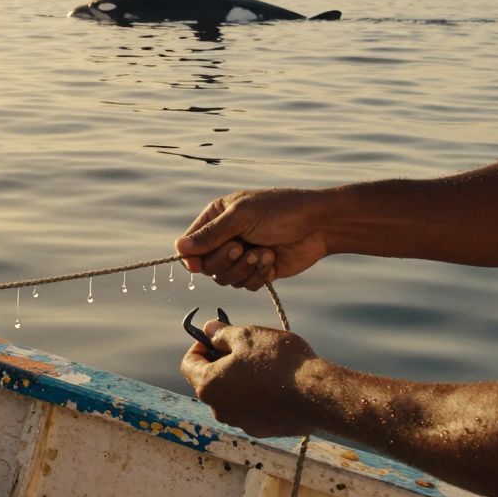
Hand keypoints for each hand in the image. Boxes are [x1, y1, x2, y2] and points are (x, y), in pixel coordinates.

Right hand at [174, 188, 328, 289]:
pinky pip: (245, 285)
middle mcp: (226, 238)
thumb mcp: (241, 217)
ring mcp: (242, 256)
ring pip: (225, 279)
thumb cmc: (280, 211)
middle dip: (224, 261)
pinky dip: (258, 275)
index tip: (196, 266)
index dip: (191, 258)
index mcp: (217, 218)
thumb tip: (179, 247)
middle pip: (206, 266)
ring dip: (243, 269)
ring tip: (262, 253)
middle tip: (242, 248)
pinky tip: (272, 259)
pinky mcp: (257, 271)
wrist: (319, 225)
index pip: (190, 245)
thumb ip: (210, 234)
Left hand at [180, 319, 317, 437]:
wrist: (316, 395)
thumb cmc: (279, 362)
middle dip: (221, 362)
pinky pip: (249, 408)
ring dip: (239, 380)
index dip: (200, 346)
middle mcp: (219, 409)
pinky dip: (255, 396)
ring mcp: (239, 422)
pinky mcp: (260, 430)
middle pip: (209, 380)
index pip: (189, 363)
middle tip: (243, 348)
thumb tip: (208, 329)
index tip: (217, 337)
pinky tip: (275, 385)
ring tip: (264, 365)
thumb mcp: (247, 336)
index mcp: (208, 385)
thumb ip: (222, 333)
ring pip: (230, 395)